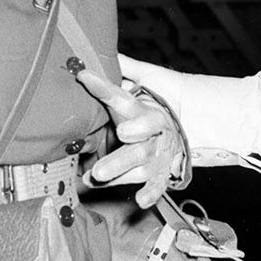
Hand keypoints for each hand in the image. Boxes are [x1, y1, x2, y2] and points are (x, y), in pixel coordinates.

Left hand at [73, 67, 184, 206]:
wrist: (176, 136)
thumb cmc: (143, 117)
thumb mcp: (132, 96)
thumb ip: (114, 80)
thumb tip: (85, 60)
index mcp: (144, 110)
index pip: (122, 98)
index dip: (103, 88)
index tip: (84, 78)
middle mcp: (154, 133)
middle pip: (139, 139)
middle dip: (121, 145)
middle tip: (112, 144)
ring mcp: (159, 155)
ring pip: (142, 164)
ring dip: (121, 170)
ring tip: (97, 176)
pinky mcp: (162, 174)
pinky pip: (158, 185)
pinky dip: (151, 193)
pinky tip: (140, 199)